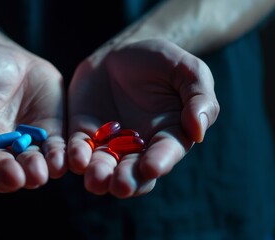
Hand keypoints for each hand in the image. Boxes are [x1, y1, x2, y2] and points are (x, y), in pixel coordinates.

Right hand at [0, 43, 65, 192]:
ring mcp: (24, 145)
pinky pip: (55, 152)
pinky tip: (61, 162)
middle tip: (15, 177)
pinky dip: (59, 159)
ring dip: (34, 173)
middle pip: (0, 170)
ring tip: (38, 173)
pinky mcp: (49, 137)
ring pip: (29, 167)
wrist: (9, 57)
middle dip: (7, 176)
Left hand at [67, 39, 219, 197]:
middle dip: (127, 180)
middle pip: (133, 172)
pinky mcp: (83, 133)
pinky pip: (78, 148)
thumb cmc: (162, 61)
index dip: (160, 162)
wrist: (123, 51)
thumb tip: (198, 132)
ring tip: (95, 180)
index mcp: (169, 136)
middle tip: (120, 185)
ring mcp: (109, 143)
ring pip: (103, 167)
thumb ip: (199, 98)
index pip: (166, 154)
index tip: (152, 167)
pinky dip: (76, 156)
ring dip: (99, 176)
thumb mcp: (188, 71)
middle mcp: (138, 148)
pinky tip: (76, 159)